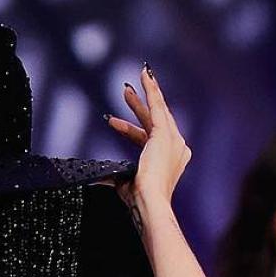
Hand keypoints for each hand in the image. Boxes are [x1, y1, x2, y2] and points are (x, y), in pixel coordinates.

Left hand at [103, 65, 190, 211]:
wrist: (150, 201)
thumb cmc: (140, 200)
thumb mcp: (126, 184)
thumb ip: (116, 175)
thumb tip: (98, 176)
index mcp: (170, 161)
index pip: (149, 139)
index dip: (133, 129)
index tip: (119, 123)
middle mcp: (177, 148)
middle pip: (156, 121)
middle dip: (139, 106)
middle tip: (125, 93)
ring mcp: (173, 139)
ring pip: (158, 110)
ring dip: (144, 94)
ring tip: (128, 85)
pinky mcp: (165, 133)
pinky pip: (157, 105)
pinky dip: (150, 89)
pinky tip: (144, 75)